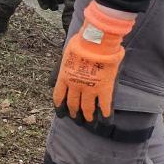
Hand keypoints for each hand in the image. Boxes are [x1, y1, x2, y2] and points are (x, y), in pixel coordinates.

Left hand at [52, 0, 136, 122]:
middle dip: (73, 112)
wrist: (96, 42)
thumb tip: (58, 73)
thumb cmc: (81, 43)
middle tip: (75, 118)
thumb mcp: (65, 54)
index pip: (58, 96)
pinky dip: (105, 114)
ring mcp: (90, 89)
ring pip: (87, 108)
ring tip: (89, 121)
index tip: (60, 112)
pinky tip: (105, 120)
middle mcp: (75, 86)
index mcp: (64, 77)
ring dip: (87, 116)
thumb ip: (63, 65)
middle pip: (72, 104)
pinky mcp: (104, 88)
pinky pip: (104, 105)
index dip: (59, 106)